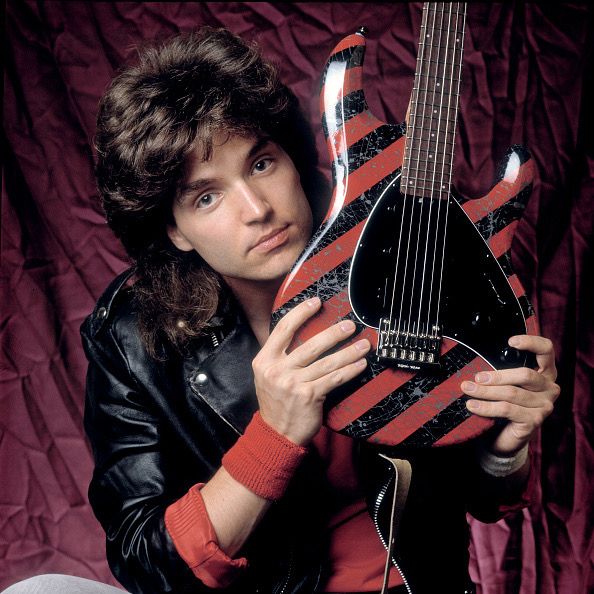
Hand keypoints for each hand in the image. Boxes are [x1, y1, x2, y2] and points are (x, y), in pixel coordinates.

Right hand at [252, 297, 370, 445]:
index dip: (301, 312)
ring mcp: (293, 383)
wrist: (276, 433)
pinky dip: (350, 370)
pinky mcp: (309, 396)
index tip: (316, 302)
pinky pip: (334, 379)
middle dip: (334, 333)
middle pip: (310, 344)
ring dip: (349, 352)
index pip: (283, 328)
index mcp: (265, 360)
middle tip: (350, 325)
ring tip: (364, 344)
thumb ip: (280, 355)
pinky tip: (360, 364)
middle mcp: (277, 370)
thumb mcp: (267, 375)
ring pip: (327, 362)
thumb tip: (301, 331)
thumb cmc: (276, 402)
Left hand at [461, 335, 559, 455]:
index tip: (510, 341)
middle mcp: (549, 388)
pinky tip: (473, 406)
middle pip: (525, 375)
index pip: (546, 350)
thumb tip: (476, 363)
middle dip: (496, 376)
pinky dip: (486, 407)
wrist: (504, 438)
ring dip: (485, 392)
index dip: (531, 342)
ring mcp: (544, 405)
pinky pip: (507, 409)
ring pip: (512, 393)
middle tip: (476, 378)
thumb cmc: (504, 406)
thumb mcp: (504, 385)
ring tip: (468, 390)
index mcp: (545, 372)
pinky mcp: (535, 421)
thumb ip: (500, 372)